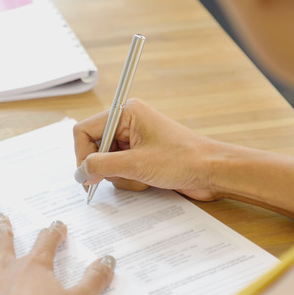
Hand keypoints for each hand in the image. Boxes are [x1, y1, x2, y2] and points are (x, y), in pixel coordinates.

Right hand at [73, 98, 223, 200]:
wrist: (213, 172)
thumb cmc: (184, 159)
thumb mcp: (136, 165)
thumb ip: (102, 166)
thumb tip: (80, 172)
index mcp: (126, 112)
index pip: (85, 130)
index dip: (82, 154)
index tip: (87, 176)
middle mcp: (129, 123)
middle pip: (95, 148)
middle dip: (106, 169)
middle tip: (122, 177)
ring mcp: (135, 141)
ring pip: (108, 163)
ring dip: (121, 177)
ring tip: (143, 178)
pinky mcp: (142, 156)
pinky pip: (122, 171)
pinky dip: (130, 180)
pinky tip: (148, 182)